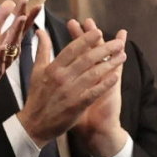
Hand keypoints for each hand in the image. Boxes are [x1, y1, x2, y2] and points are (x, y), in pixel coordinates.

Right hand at [14, 21, 125, 144]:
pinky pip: (94, 92)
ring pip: (93, 74)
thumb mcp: (37, 72)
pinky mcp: (76, 106)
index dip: (86, 39)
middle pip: (86, 59)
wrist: (34, 125)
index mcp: (53, 69)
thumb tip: (41, 30)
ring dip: (110, 64)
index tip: (99, 31)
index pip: (72, 50)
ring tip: (122, 55)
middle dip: (104, 49)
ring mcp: (70, 92)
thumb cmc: (37, 96)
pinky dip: (105, 84)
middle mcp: (61, 78)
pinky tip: (116, 77)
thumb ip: (42, 50)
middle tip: (118, 43)